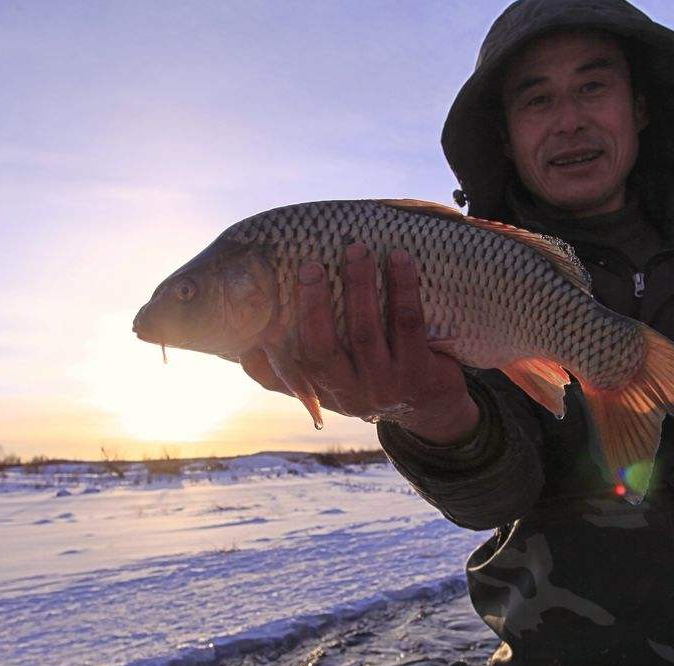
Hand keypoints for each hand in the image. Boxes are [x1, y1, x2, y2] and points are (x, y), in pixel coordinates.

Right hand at [240, 243, 478, 443]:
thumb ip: (287, 369)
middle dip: (314, 304)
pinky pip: (409, 325)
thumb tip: (241, 344)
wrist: (432, 408)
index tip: (268, 297)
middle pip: (324, 350)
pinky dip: (403, 289)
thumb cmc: (370, 379)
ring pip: (366, 334)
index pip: (293, 362)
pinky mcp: (422, 375)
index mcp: (324, 391)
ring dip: (360, 287)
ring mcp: (387, 387)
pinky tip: (400, 259)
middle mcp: (352, 395)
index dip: (276, 332)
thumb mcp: (329, 383)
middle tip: (311, 264)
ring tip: (357, 250)